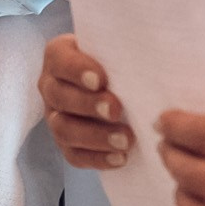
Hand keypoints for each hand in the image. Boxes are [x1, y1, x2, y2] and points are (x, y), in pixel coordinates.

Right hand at [39, 34, 135, 167]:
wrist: (121, 85)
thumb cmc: (120, 59)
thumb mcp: (119, 46)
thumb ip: (126, 47)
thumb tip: (153, 47)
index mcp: (59, 56)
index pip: (60, 60)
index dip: (77, 70)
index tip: (101, 79)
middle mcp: (51, 86)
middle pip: (59, 96)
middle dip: (88, 105)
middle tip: (116, 110)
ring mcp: (55, 117)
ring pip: (63, 129)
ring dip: (95, 136)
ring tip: (125, 140)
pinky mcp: (66, 144)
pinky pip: (74, 155)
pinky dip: (97, 159)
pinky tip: (121, 158)